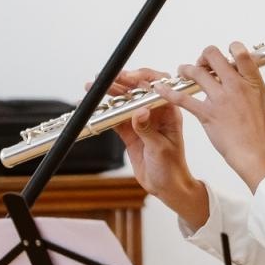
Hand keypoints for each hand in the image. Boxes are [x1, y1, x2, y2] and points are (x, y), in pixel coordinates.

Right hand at [103, 67, 207, 225]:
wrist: (166, 187)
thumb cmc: (171, 168)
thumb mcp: (160, 148)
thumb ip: (147, 129)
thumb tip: (138, 112)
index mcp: (169, 112)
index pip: (158, 87)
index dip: (143, 78)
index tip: (129, 78)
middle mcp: (155, 113)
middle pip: (137, 91)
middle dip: (121, 83)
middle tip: (105, 80)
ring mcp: (141, 121)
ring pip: (123, 102)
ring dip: (109, 95)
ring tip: (92, 88)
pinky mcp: (129, 132)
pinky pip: (115, 118)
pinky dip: (103, 113)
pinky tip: (92, 107)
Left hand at [152, 42, 264, 190]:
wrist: (256, 152)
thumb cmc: (261, 131)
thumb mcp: (263, 100)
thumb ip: (252, 84)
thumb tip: (244, 75)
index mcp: (252, 81)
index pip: (240, 53)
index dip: (230, 48)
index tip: (225, 54)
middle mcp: (235, 86)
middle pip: (213, 57)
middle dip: (204, 57)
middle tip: (201, 63)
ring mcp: (220, 99)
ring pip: (196, 73)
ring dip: (186, 69)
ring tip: (183, 71)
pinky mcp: (207, 113)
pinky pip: (183, 99)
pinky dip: (169, 92)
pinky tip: (161, 88)